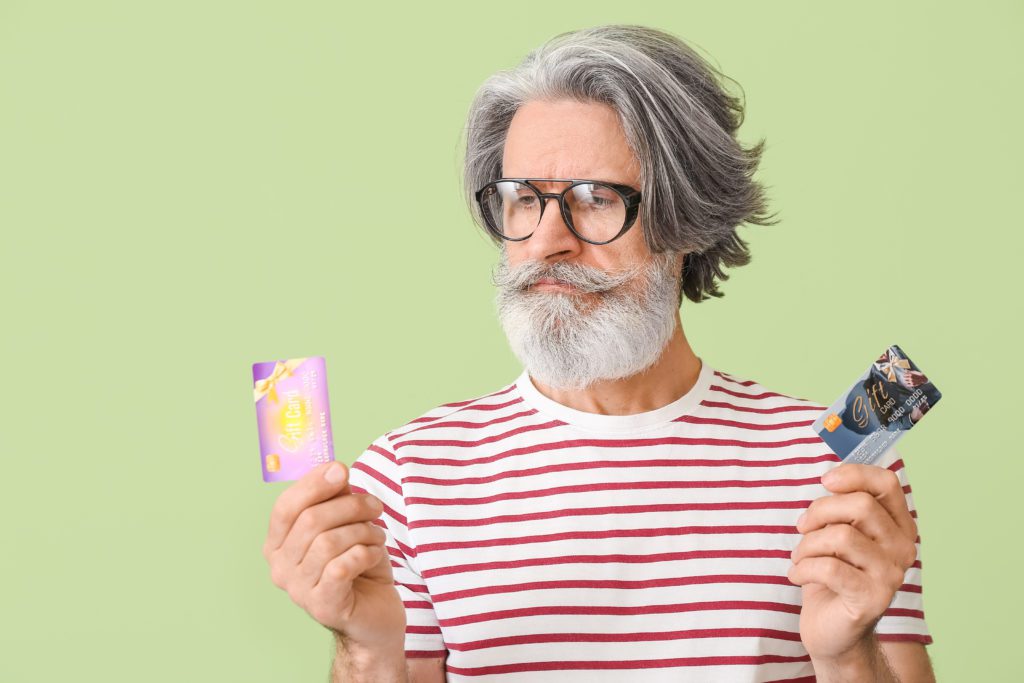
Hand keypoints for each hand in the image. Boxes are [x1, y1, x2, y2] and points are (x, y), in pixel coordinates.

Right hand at [263, 460, 405, 651]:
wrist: (376, 614)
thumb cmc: (359, 565)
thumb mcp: (348, 524)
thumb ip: (336, 497)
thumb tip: (335, 469)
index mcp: (279, 544)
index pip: (285, 507)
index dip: (313, 484)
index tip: (341, 469)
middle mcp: (280, 568)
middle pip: (310, 521)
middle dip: (351, 506)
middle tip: (376, 507)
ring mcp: (298, 591)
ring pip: (329, 542)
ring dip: (363, 532)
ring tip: (377, 537)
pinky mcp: (322, 606)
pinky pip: (343, 566)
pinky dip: (366, 553)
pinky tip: (374, 556)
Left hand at [787, 463, 917, 662]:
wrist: (833, 630)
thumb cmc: (832, 574)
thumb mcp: (837, 532)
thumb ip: (842, 506)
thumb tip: (830, 475)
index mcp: (899, 526)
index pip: (887, 483)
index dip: (854, 474)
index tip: (825, 482)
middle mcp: (903, 549)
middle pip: (861, 505)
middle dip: (819, 511)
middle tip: (803, 528)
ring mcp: (892, 575)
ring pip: (841, 536)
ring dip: (807, 544)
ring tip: (800, 557)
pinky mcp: (872, 598)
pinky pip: (828, 567)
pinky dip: (803, 568)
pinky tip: (797, 576)